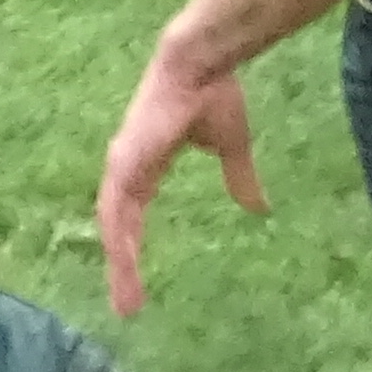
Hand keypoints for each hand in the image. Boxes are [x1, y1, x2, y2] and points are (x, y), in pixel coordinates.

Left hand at [94, 43, 266, 317]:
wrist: (203, 64)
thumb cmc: (215, 95)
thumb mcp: (231, 147)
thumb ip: (240, 179)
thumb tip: (258, 209)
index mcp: (147, 166)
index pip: (134, 217)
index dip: (134, 248)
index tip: (137, 282)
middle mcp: (128, 169)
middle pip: (118, 229)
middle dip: (122, 269)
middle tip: (128, 308)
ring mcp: (123, 165)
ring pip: (113, 226)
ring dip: (118, 264)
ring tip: (127, 302)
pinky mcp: (125, 161)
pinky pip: (116, 210)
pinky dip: (117, 239)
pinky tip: (123, 265)